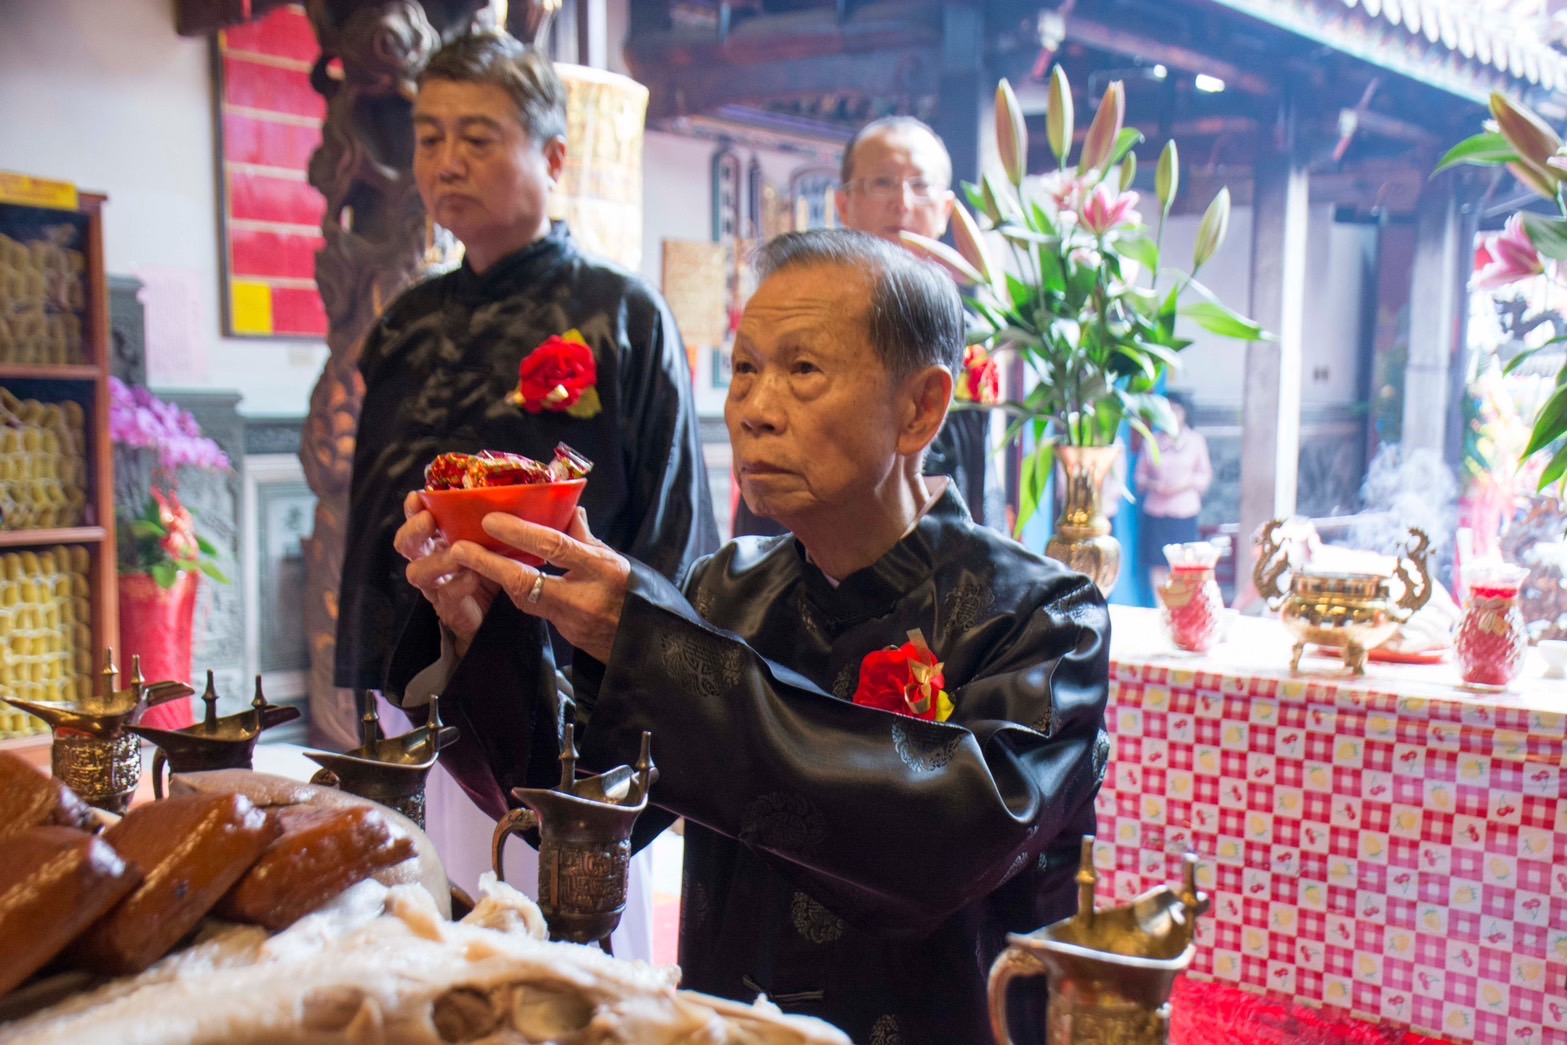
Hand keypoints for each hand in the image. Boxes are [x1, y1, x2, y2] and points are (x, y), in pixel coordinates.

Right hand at [394, 490, 496, 655]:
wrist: (501, 608)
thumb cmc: (494, 564)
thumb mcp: (492, 536)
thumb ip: (488, 517)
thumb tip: (501, 490)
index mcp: (438, 538)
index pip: (416, 518)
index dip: (412, 508)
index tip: (418, 497)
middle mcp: (429, 559)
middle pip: (406, 544)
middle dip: (414, 531)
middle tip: (429, 521)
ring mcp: (435, 584)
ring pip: (418, 571)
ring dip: (437, 560)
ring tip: (456, 553)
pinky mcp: (447, 607)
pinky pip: (445, 595)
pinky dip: (458, 585)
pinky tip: (473, 578)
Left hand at [451, 507, 629, 663]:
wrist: (646, 640)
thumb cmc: (633, 593)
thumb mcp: (614, 558)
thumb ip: (585, 536)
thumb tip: (567, 507)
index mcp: (601, 569)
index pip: (556, 547)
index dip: (521, 533)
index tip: (491, 520)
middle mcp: (583, 596)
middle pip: (526, 582)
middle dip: (488, 564)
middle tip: (458, 549)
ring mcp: (571, 620)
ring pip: (523, 598)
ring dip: (495, 577)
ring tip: (468, 558)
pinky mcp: (563, 633)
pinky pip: (531, 608)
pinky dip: (513, 590)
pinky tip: (495, 576)